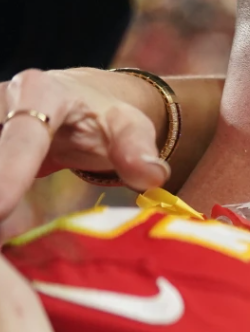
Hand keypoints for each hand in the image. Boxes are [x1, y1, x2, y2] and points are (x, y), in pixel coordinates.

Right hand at [0, 68, 169, 219]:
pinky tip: (2, 234)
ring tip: (4, 240)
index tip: (0, 209)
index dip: (8, 172)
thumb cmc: (108, 117)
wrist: (85, 102)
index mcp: (42, 91)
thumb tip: (152, 177)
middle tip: (3, 230)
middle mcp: (2, 97)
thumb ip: (138, 151)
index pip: (22, 136)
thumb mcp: (131, 127)